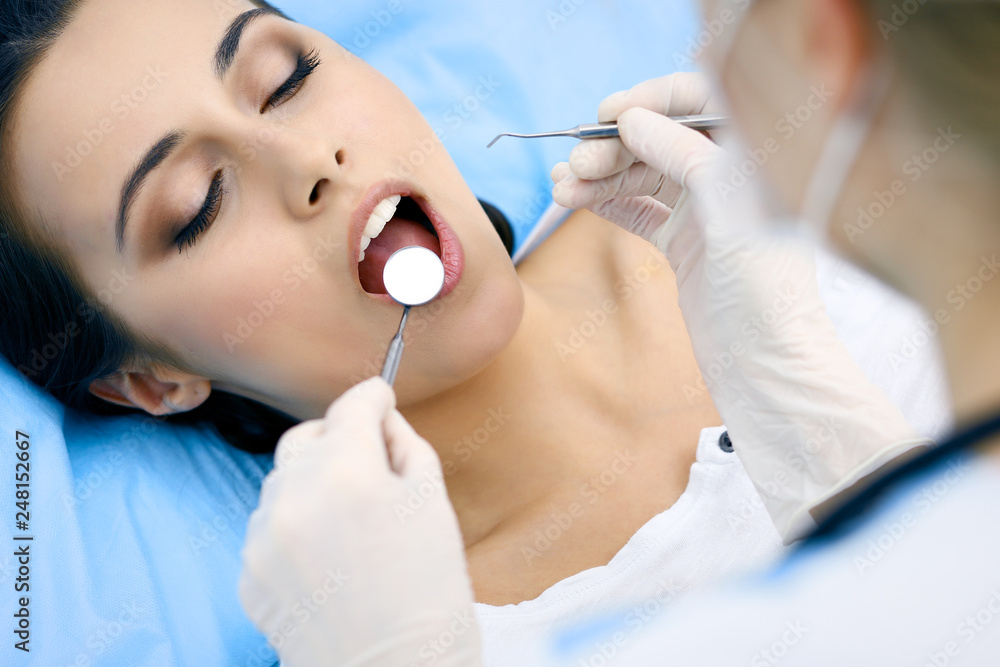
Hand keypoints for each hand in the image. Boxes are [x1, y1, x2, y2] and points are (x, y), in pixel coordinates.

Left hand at [238, 376, 481, 666]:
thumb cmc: (428, 592)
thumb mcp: (433, 503)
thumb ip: (404, 445)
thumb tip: (380, 418)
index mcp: (347, 473)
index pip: (352, 406)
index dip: (372, 396)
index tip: (380, 397)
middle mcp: (294, 497)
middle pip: (306, 435)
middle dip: (336, 438)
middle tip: (367, 462)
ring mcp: (263, 538)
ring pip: (282, 480)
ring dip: (311, 483)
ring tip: (349, 521)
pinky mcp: (248, 574)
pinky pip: (268, 527)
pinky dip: (294, 526)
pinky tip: (327, 555)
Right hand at [552, 74, 930, 540]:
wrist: (766, 370)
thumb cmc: (768, 293)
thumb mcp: (729, 208)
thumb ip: (683, 153)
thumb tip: (632, 119)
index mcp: (760, 157)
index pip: (705, 99)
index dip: (656, 98)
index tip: (610, 113)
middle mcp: (734, 176)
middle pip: (665, 137)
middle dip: (616, 145)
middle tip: (576, 164)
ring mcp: (707, 211)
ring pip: (644, 173)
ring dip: (602, 174)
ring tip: (562, 186)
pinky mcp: (684, 243)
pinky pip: (638, 208)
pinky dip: (606, 201)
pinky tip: (575, 199)